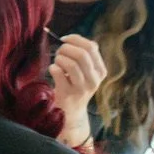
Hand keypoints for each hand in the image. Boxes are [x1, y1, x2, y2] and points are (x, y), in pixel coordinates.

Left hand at [50, 34, 106, 149]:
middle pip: (81, 54)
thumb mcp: (87, 72)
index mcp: (100, 71)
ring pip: (70, 63)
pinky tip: (54, 71)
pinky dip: (53, 67)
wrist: (72, 113)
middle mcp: (94, 80)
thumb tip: (74, 39)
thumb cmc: (76, 86)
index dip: (75, 39)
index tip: (65, 39)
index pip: (91, 47)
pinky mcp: (67, 94)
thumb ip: (86, 55)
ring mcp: (81, 89)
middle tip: (59, 52)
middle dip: (66, 48)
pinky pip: (58, 72)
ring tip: (57, 62)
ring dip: (59, 58)